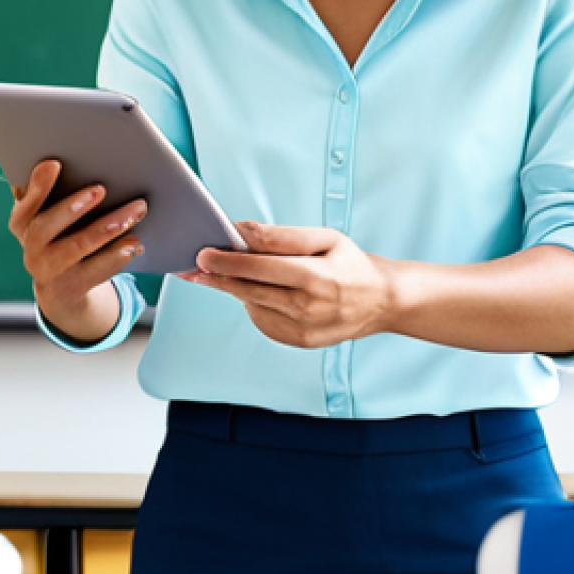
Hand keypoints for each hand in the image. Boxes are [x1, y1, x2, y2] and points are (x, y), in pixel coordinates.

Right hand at [9, 159, 147, 341]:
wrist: (61, 287)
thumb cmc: (61, 235)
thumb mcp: (51, 216)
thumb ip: (53, 194)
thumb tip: (62, 162)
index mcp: (22, 224)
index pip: (25, 203)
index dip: (36, 185)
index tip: (53, 163)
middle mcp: (31, 248)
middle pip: (46, 226)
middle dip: (73, 207)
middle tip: (100, 189)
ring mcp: (49, 271)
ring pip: (78, 247)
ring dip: (108, 227)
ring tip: (134, 211)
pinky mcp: (72, 287)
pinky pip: (96, 271)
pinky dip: (117, 256)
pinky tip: (135, 243)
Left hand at [180, 222, 394, 348]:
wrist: (380, 301)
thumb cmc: (349, 263)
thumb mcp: (323, 238)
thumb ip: (281, 236)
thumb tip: (242, 231)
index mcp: (317, 278)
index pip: (262, 268)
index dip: (229, 261)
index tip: (203, 255)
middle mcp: (309, 308)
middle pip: (250, 290)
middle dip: (218, 277)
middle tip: (193, 267)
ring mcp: (303, 330)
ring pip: (253, 305)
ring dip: (236, 288)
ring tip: (229, 272)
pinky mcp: (299, 342)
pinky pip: (263, 319)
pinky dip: (255, 303)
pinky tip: (262, 290)